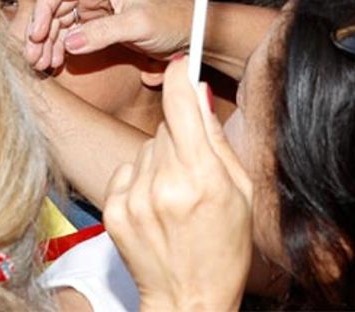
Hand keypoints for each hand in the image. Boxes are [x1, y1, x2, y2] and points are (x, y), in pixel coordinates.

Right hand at [24, 0, 191, 71]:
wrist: (191, 32)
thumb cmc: (171, 18)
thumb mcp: (137, 24)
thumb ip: (102, 32)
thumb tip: (70, 43)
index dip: (43, 8)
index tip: (38, 33)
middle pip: (55, 7)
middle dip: (41, 32)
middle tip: (33, 57)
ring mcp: (95, 10)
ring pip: (60, 23)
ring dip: (48, 43)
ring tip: (42, 65)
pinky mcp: (99, 27)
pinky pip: (71, 36)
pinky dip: (60, 49)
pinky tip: (56, 64)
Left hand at [104, 57, 251, 311]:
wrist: (188, 302)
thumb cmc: (224, 248)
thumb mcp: (240, 191)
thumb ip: (216, 138)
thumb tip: (197, 90)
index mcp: (201, 176)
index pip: (179, 102)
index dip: (180, 76)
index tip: (182, 66)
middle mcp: (164, 183)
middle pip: (166, 124)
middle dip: (180, 133)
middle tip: (195, 167)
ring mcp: (135, 197)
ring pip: (146, 146)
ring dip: (160, 158)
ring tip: (176, 194)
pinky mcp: (114, 209)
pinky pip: (128, 169)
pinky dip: (141, 179)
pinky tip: (155, 206)